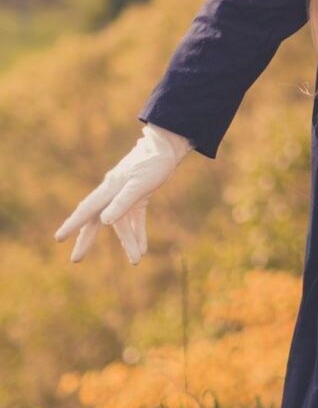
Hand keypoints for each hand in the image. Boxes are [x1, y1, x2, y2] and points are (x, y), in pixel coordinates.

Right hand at [54, 124, 193, 264]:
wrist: (167, 146)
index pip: (87, 210)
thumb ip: (122, 202)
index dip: (73, 225)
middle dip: (87, 239)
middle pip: (96, 220)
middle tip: (76, 259)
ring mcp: (126, 194)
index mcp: (109, 188)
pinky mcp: (139, 195)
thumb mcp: (139, 184)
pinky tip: (143, 248)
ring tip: (136, 260)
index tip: (59, 238)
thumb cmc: (152, 162)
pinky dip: (139, 232)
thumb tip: (104, 221)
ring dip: (128, 241)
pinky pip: (135, 219)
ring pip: (121, 223)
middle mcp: (114, 192)